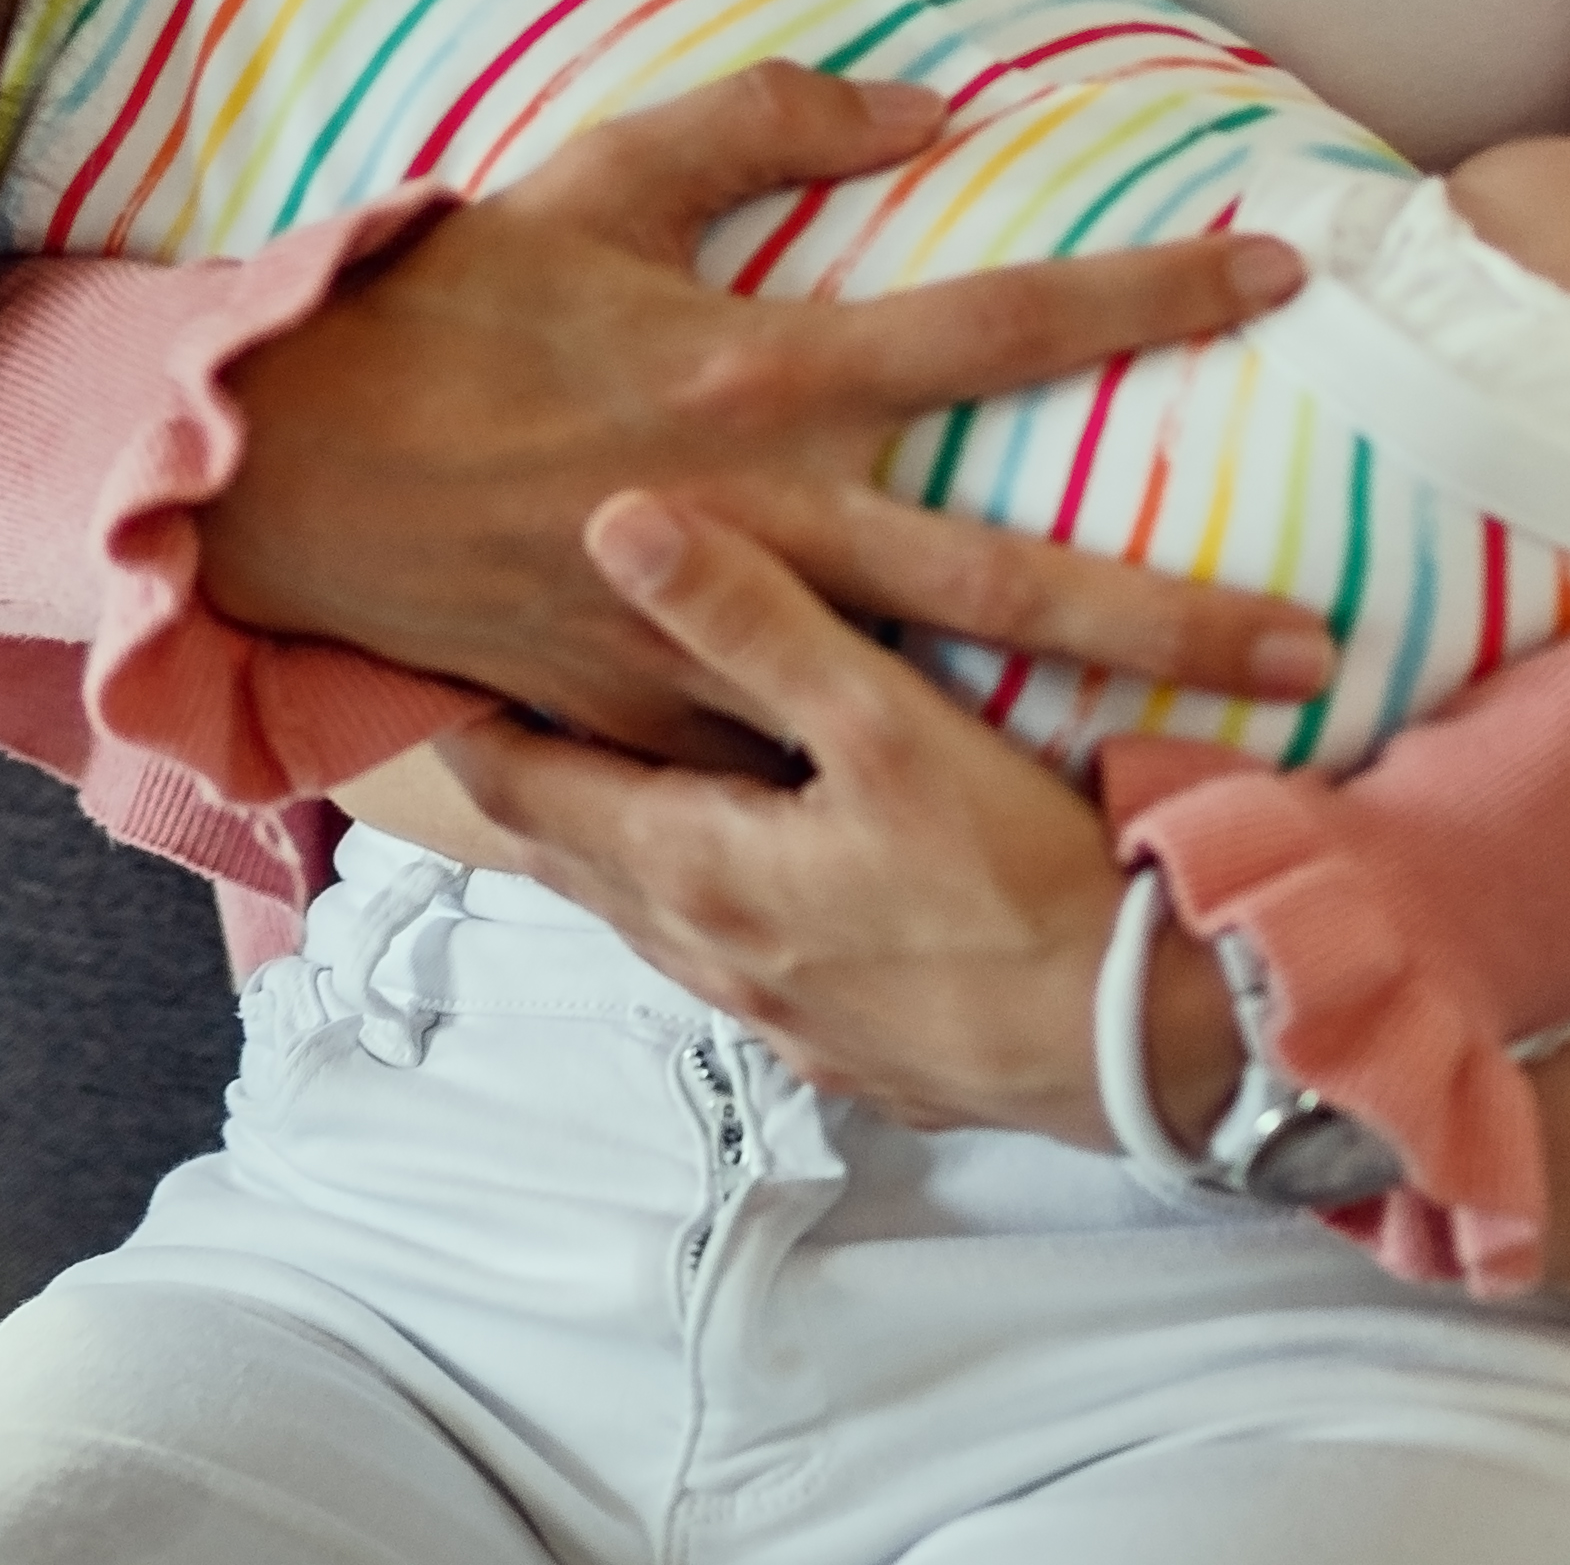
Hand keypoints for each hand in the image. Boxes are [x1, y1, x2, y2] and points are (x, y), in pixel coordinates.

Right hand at [194, 63, 1335, 761]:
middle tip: (1316, 643)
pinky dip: (877, 788)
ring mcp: (717, 627)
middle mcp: (768, 509)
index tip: (1281, 276)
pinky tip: (984, 830)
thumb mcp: (599, 168)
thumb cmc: (445, 299)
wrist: (288, 459)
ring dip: (1068, 730)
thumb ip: (766, 119)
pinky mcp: (655, 709)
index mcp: (766, 364)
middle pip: (1011, 575)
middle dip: (1172, 617)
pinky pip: (786, 756)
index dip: (1150, 293)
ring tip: (1197, 775)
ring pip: (928, 696)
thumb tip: (929, 102)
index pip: (1004, 321)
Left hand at [437, 492, 1237, 1143]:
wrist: (1155, 1052)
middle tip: (481, 682)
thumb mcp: (885, 732)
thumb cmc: (1024, 888)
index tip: (414, 643)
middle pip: (568, 851)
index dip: (459, 714)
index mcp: (688, 872)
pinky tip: (749, 854)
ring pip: (651, 905)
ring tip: (598, 750)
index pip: (517, 787)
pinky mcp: (849, 1044)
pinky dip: (705, 889)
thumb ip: (751, 621)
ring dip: (616, 831)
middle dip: (523, 770)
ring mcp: (776, 1014)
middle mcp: (706, 955)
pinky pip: (733, 952)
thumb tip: (612, 517)